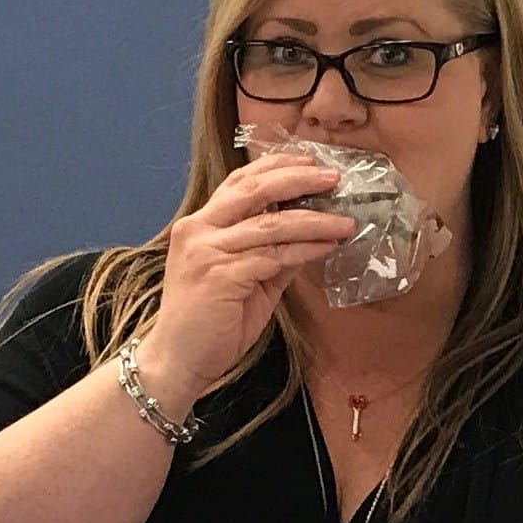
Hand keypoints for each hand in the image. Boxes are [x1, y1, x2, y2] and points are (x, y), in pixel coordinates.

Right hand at [132, 155, 359, 409]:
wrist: (178, 360)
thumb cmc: (210, 322)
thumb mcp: (246, 278)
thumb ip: (272, 253)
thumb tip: (312, 233)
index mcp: (200, 224)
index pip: (239, 181)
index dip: (276, 167)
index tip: (310, 162)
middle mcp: (198, 230)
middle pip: (254, 190)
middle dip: (298, 179)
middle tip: (333, 177)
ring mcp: (207, 252)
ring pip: (270, 224)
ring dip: (314, 220)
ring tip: (344, 220)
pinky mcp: (221, 277)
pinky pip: (274, 256)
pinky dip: (306, 249)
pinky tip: (327, 247)